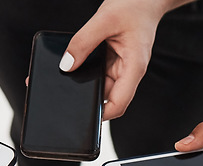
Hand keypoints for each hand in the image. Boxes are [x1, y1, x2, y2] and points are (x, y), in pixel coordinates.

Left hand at [60, 0, 192, 120]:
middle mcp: (129, 72)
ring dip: (87, 87)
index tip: (86, 117)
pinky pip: (100, 75)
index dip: (103, 115)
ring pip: (102, 88)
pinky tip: (77, 68)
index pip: (119, 104)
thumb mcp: (104, 19)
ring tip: (70, 81)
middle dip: (90, 101)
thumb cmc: (136, 5)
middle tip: (70, 99)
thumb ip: (83, 42)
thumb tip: (66, 64)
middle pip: (108, 99)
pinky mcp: (115, 63)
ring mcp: (122, 69)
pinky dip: (88, 74)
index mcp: (134, 68)